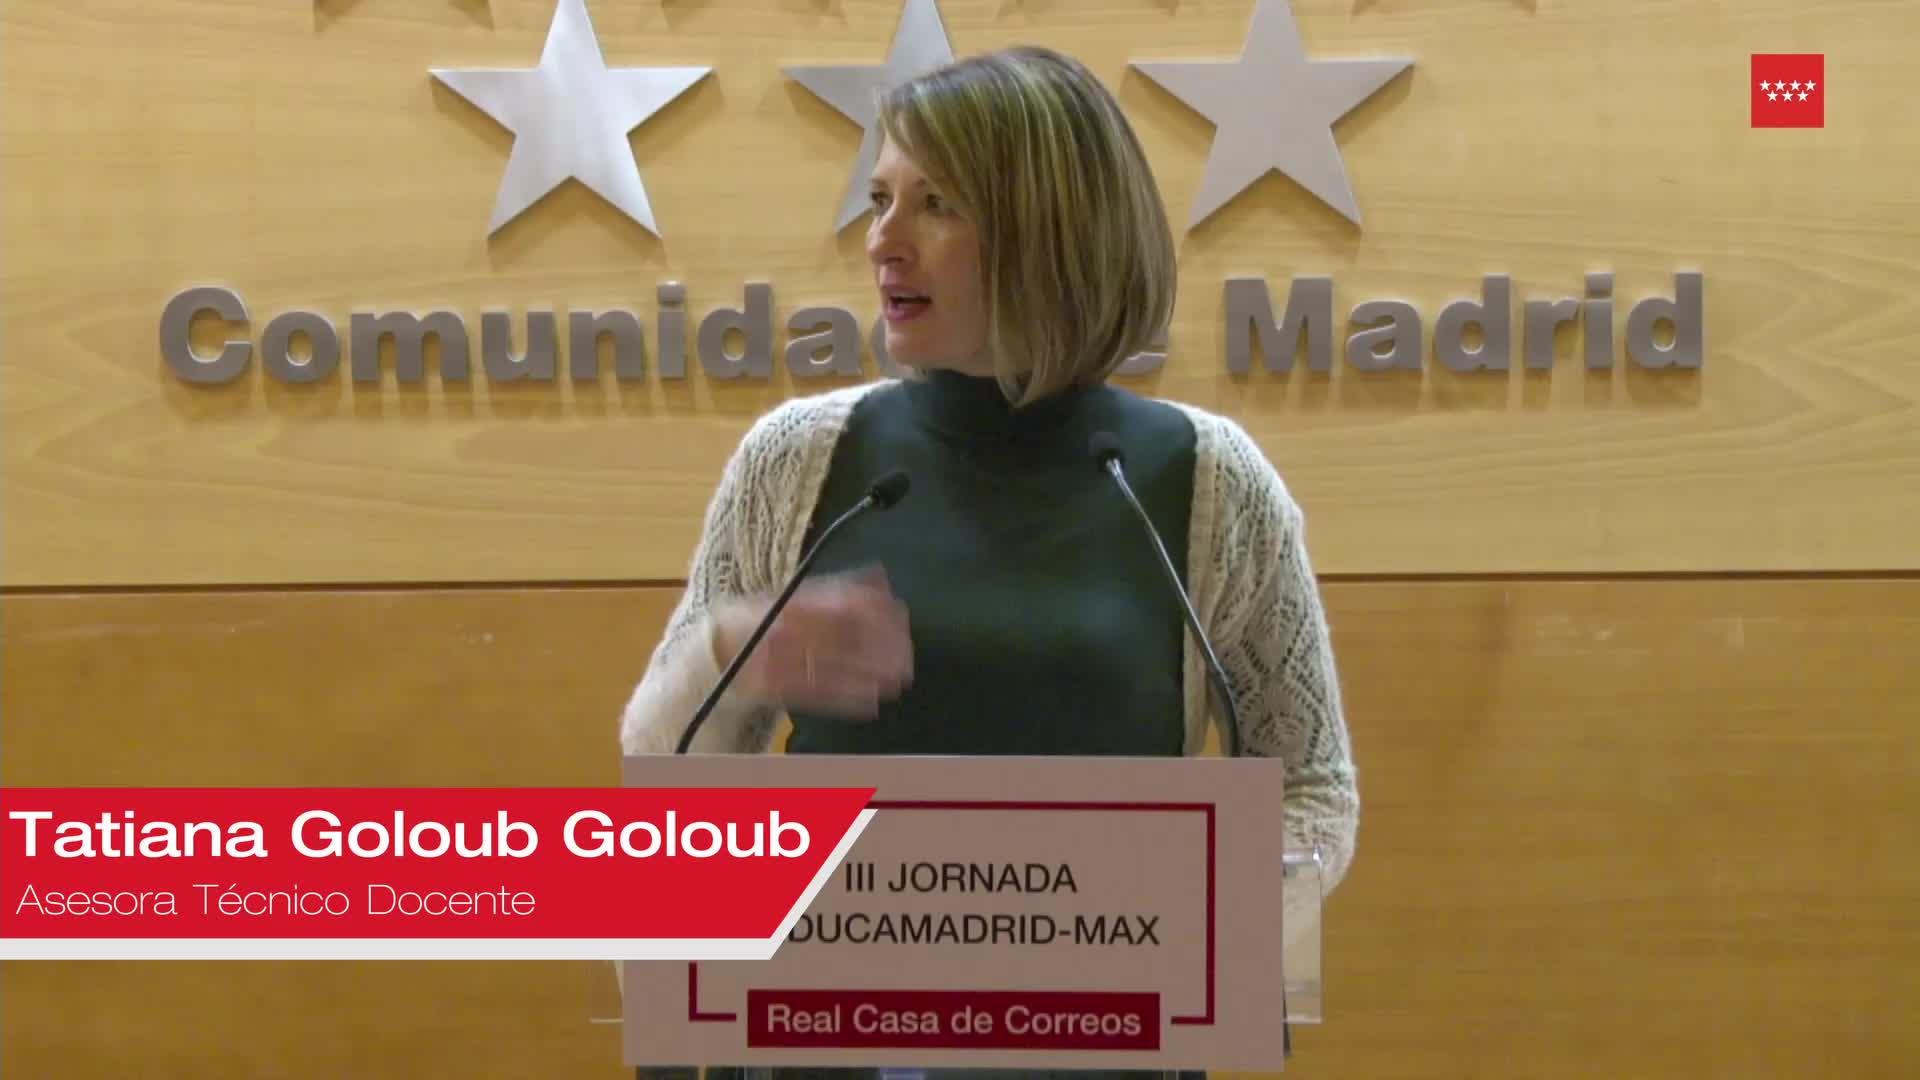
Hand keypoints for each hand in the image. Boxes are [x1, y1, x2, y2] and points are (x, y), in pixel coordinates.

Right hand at [712, 565, 912, 716]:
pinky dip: (848, 698)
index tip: (900, 616)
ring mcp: (780, 662)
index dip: (876, 611)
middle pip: (843, 638)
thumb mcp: (792, 595)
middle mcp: (786, 630)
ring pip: (835, 668)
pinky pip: (818, 695)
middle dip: (880, 647)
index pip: (842, 604)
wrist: (714, 653)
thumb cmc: (761, 620)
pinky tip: (872, 699)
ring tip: (898, 677)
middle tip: (906, 655)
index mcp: (791, 603)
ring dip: (870, 674)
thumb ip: (835, 588)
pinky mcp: (777, 690)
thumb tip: (880, 578)